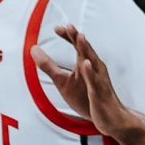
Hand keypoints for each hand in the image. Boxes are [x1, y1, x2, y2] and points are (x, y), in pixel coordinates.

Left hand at [29, 22, 137, 139]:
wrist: (111, 118)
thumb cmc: (88, 98)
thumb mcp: (63, 81)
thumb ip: (49, 66)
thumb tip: (33, 50)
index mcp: (86, 65)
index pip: (77, 46)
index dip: (68, 36)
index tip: (58, 28)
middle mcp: (94, 69)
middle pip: (85, 49)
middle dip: (77, 37)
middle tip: (69, 26)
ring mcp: (98, 80)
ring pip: (92, 62)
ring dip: (86, 49)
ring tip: (80, 37)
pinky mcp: (99, 93)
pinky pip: (94, 81)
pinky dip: (90, 72)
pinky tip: (85, 64)